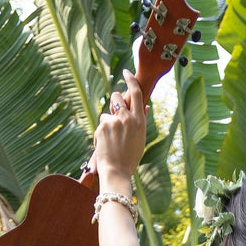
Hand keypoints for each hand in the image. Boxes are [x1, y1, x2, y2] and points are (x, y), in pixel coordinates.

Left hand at [92, 72, 145, 190]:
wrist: (117, 172)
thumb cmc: (130, 158)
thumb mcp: (140, 139)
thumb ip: (141, 121)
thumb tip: (145, 107)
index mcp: (139, 121)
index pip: (136, 93)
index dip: (131, 80)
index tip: (127, 72)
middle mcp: (127, 118)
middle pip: (117, 97)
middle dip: (114, 103)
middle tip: (114, 115)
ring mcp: (114, 122)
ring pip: (106, 114)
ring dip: (107, 123)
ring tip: (112, 141)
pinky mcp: (102, 127)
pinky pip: (101, 125)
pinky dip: (101, 134)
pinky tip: (106, 146)